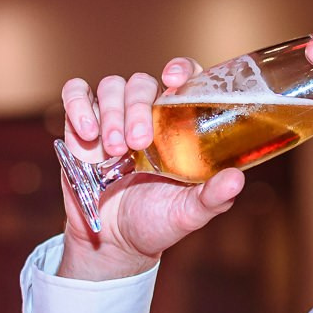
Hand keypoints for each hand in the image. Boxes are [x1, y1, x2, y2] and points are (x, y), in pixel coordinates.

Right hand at [57, 59, 244, 279]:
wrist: (113, 244)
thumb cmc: (156, 222)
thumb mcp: (188, 213)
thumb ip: (212, 197)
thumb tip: (237, 179)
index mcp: (177, 126)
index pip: (182, 79)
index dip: (180, 68)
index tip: (174, 78)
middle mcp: (146, 115)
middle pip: (141, 83)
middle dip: (137, 108)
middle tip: (138, 142)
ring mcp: (112, 118)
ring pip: (111, 87)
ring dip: (111, 113)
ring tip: (114, 150)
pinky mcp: (81, 127)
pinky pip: (75, 94)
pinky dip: (78, 105)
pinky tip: (87, 133)